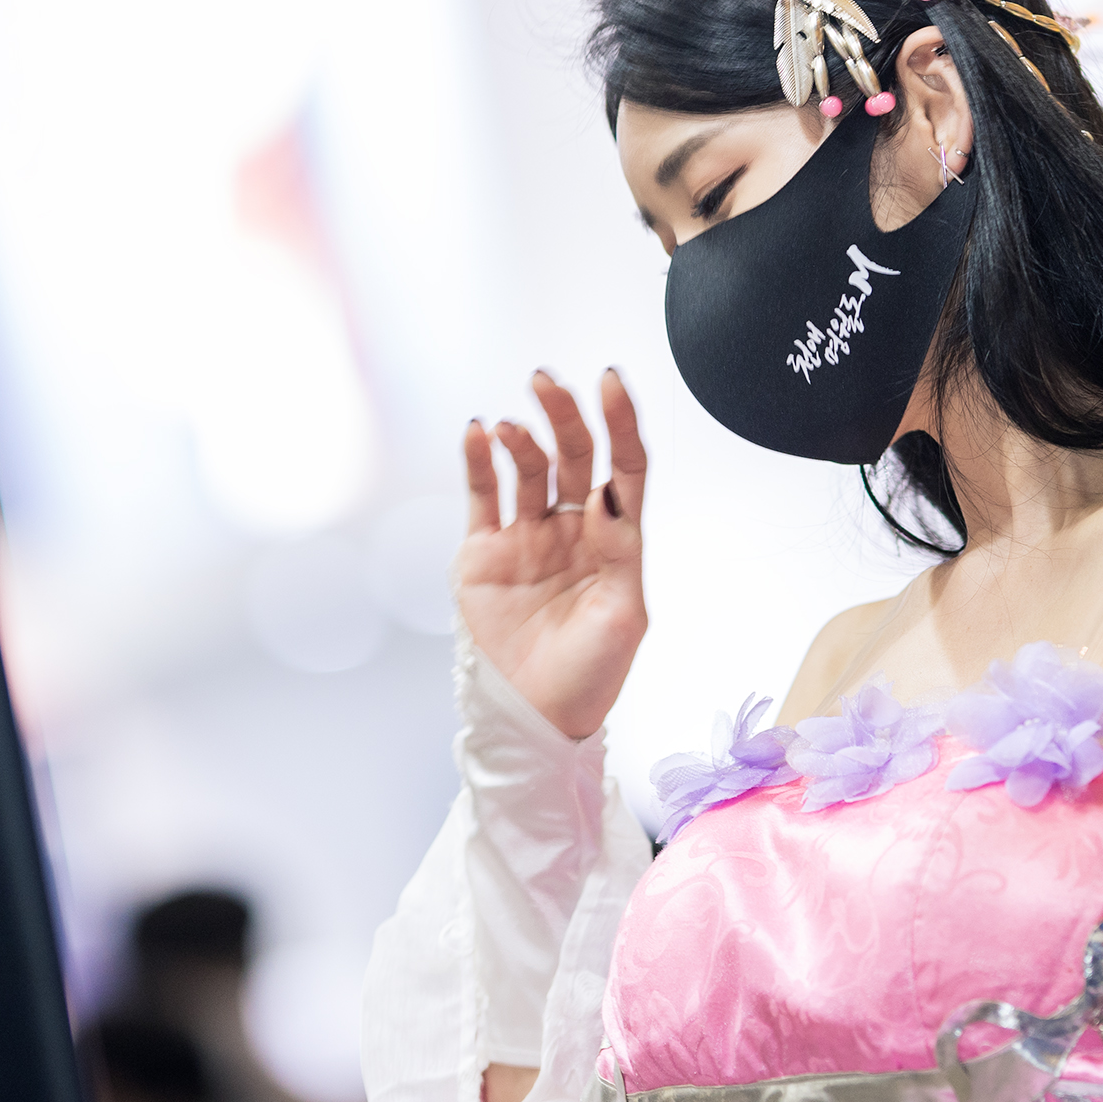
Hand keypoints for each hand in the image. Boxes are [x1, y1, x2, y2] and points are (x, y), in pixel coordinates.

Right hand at [457, 369, 648, 738]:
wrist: (534, 719)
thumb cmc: (591, 676)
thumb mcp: (624, 617)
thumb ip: (620, 552)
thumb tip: (607, 494)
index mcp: (615, 541)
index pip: (624, 465)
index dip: (620, 422)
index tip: (610, 382)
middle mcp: (572, 530)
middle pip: (573, 455)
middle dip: (564, 415)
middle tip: (547, 382)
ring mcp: (527, 538)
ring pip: (528, 468)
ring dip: (522, 436)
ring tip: (509, 426)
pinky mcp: (484, 554)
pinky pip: (483, 495)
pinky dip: (478, 461)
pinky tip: (478, 431)